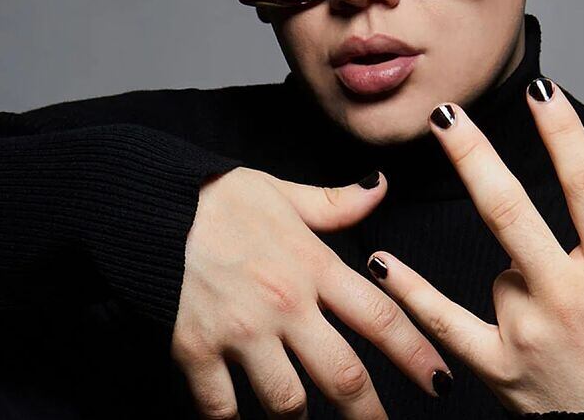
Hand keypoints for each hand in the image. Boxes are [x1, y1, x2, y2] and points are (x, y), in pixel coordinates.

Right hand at [173, 166, 451, 418]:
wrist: (144, 205)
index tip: (439, 381)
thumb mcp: (281, 191)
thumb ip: (335, 203)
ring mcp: (240, 332)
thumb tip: (380, 186)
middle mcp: (284, 304)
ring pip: (287, 402)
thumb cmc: (215, 198)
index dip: (416, 355)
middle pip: (343, 376)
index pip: (381, 317)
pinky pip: (221, 408)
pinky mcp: (195, 350)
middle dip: (370, 414)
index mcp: (312, 265)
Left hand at [365, 79, 583, 414]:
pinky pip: (443, 319)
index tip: (541, 88)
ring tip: (557, 327)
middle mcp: (574, 298)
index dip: (564, 133)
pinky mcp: (500, 369)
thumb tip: (541, 179)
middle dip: (474, 156)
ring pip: (500, 273)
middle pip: (512, 212)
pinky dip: (408, 289)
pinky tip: (379, 260)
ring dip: (520, 285)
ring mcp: (532, 334)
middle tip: (444, 114)